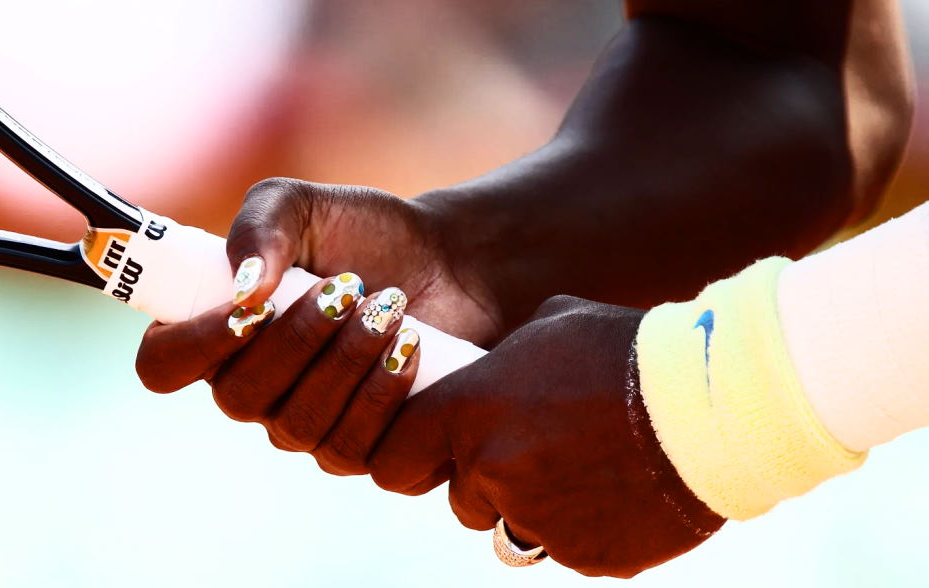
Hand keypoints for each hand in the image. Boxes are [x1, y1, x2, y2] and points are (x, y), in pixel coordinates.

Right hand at [135, 178, 493, 472]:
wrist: (444, 261)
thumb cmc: (364, 232)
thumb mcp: (304, 205)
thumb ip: (260, 226)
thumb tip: (243, 288)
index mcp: (218, 330)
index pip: (163, 366)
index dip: (195, 346)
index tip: (251, 309)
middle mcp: (251, 388)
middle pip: (238, 398)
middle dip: (297, 340)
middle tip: (349, 288)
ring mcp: (302, 424)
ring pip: (298, 425)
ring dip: (345, 363)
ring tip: (390, 307)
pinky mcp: (358, 447)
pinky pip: (351, 449)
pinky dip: (381, 394)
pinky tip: (410, 347)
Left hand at [368, 295, 724, 576]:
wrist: (710, 401)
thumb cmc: (627, 349)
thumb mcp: (553, 326)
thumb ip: (507, 358)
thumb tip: (500, 370)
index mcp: (472, 410)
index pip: (394, 456)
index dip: (408, 457)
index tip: (428, 457)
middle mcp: (491, 470)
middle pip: (461, 498)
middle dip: (489, 482)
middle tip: (541, 449)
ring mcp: (536, 519)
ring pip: (514, 525)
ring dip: (538, 504)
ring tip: (591, 463)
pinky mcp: (584, 555)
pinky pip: (567, 546)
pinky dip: (586, 526)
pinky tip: (622, 485)